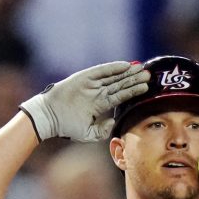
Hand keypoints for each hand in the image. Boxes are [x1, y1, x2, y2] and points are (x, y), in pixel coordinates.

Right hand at [20, 61, 149, 142]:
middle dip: (134, 80)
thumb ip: (103, 130)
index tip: (146, 87)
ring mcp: (91, 84)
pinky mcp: (84, 77)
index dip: (133, 91)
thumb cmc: (67, 127)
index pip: (121, 96)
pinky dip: (113, 68)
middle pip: (120, 84)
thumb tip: (114, 121)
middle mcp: (97, 92)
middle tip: (149, 74)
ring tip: (141, 68)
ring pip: (113, 76)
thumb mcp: (89, 134)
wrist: (50, 118)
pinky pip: (101, 71)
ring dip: (127, 72)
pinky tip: (125, 65)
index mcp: (100, 104)